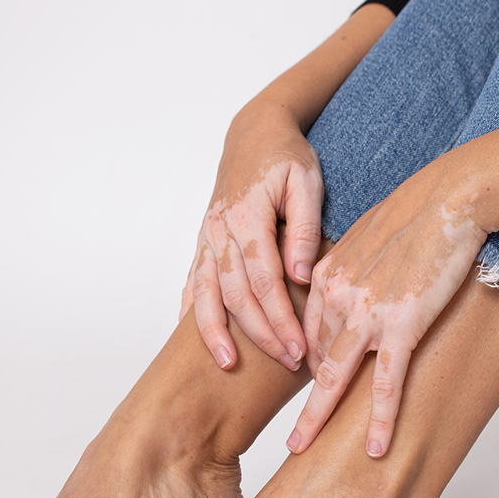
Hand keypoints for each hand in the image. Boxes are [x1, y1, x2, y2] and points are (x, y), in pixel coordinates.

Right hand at [182, 109, 323, 370]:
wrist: (253, 132)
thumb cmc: (286, 157)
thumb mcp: (307, 182)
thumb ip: (303, 228)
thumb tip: (299, 276)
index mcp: (247, 216)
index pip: (264, 280)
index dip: (280, 318)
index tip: (300, 346)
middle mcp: (219, 230)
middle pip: (236, 294)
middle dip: (260, 333)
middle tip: (287, 361)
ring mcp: (206, 237)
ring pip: (205, 292)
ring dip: (215, 332)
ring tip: (228, 365)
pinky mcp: (203, 242)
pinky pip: (192, 282)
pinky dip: (192, 311)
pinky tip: (196, 340)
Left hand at [287, 161, 490, 457]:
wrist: (452, 197)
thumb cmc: (422, 210)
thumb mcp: (373, 234)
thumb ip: (358, 265)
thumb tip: (365, 281)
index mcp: (328, 272)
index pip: (309, 328)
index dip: (311, 360)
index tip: (315, 384)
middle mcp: (338, 294)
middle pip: (313, 358)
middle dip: (303, 399)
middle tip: (294, 436)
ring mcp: (368, 312)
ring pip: (335, 377)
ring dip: (318, 418)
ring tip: (303, 449)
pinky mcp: (403, 324)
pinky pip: (387, 382)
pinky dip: (381, 418)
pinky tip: (376, 447)